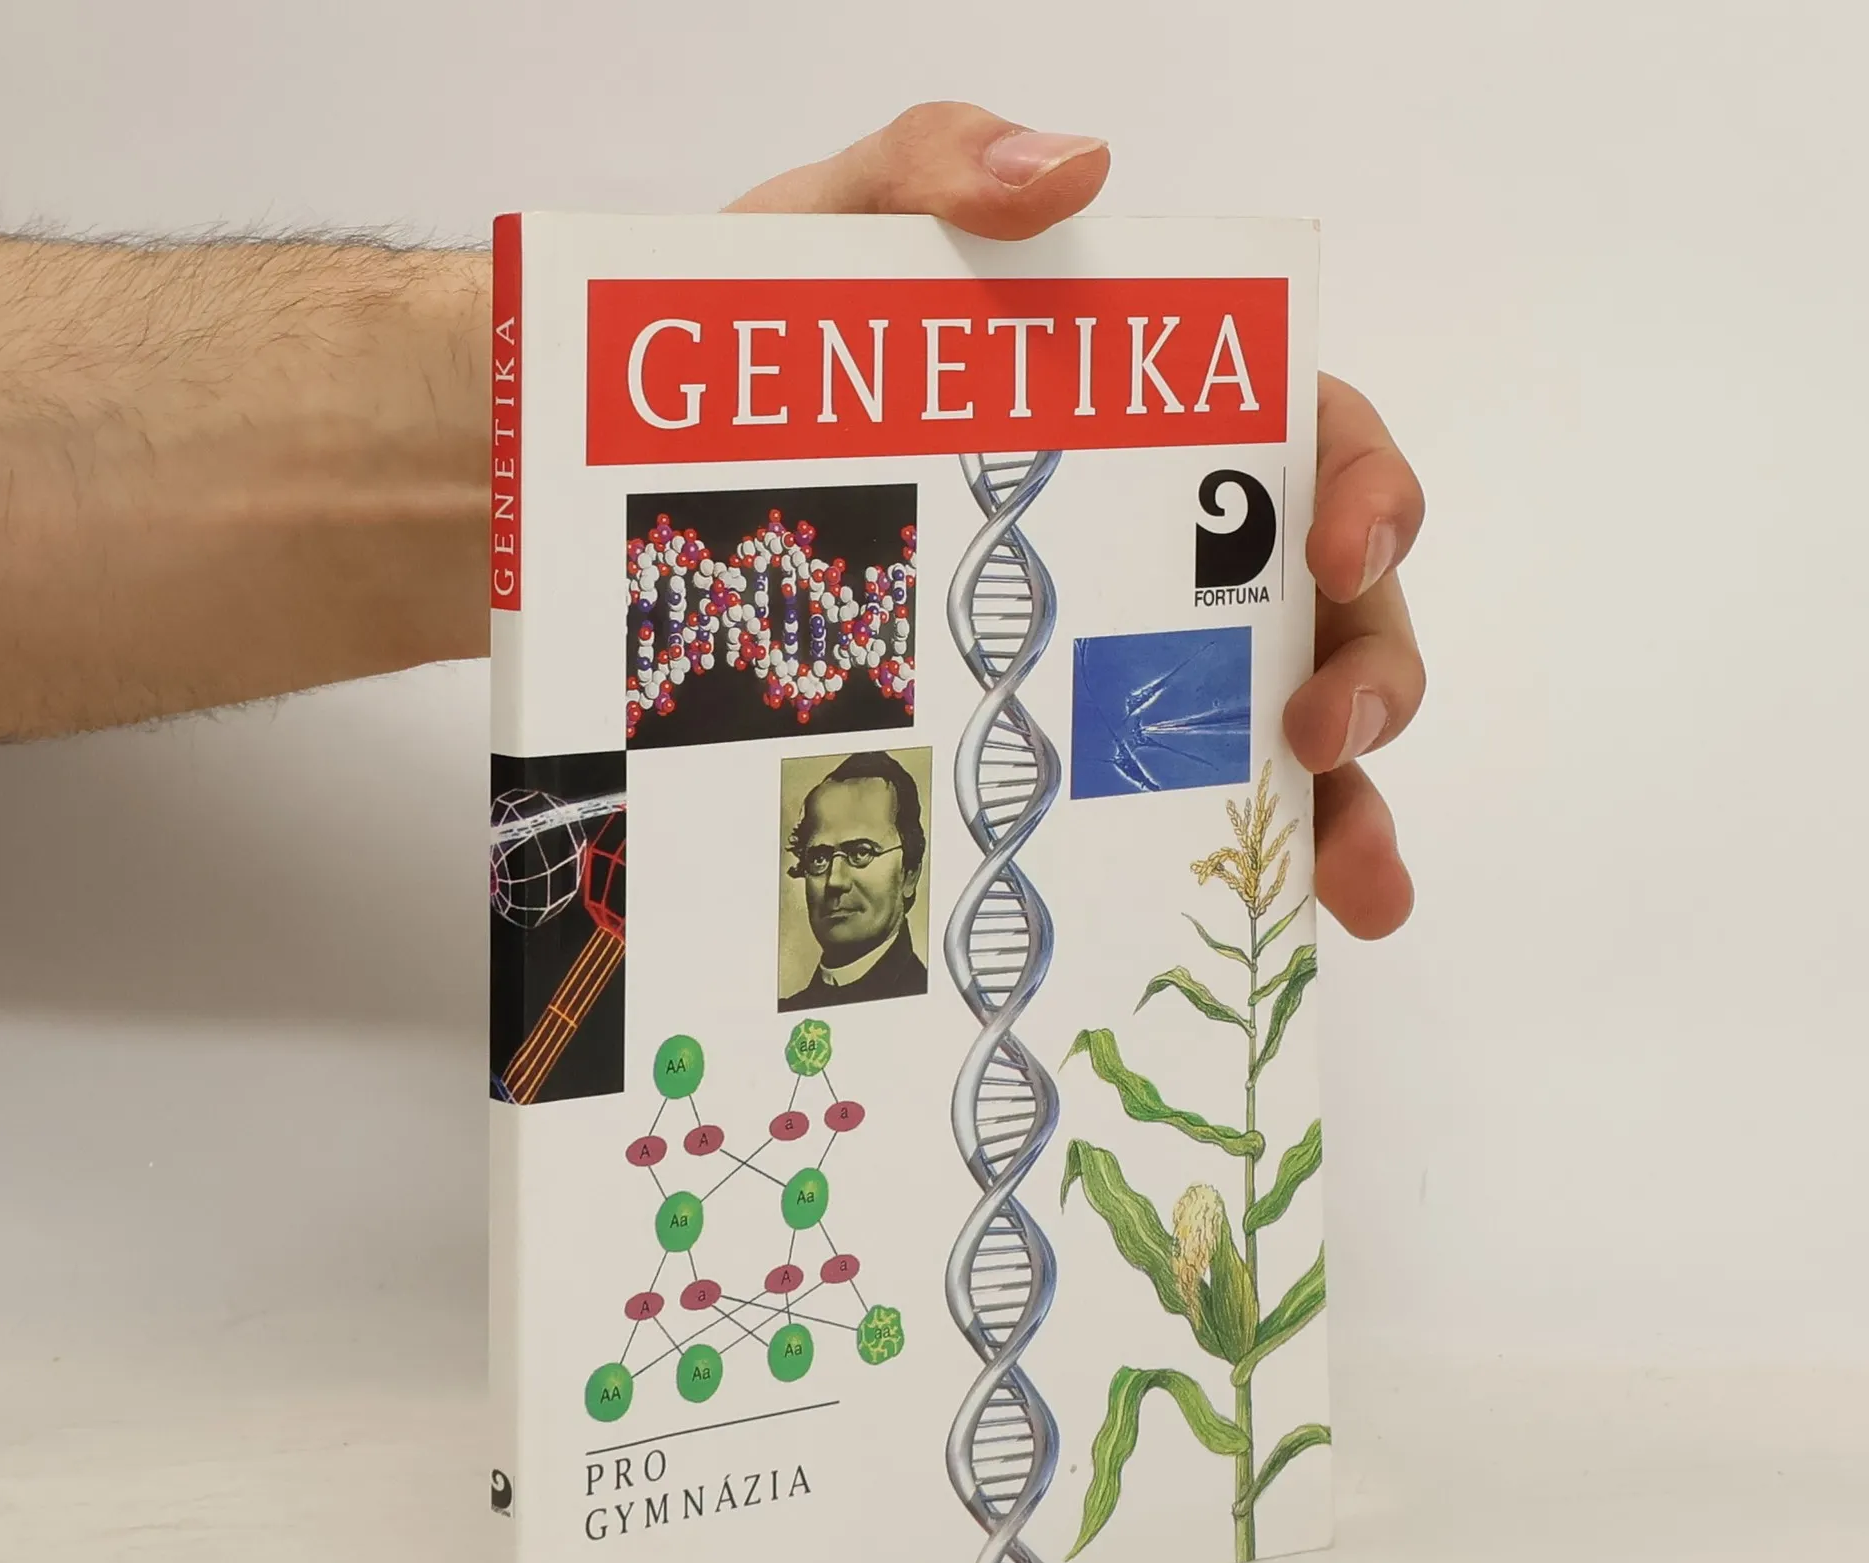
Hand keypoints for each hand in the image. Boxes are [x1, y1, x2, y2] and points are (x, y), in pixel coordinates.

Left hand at [730, 102, 1425, 939]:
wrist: (656, 492)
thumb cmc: (762, 362)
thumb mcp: (832, 239)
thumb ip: (939, 166)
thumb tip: (1081, 168)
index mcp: (1152, 422)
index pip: (1311, 439)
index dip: (1365, 487)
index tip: (1340, 547)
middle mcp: (1166, 552)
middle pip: (1336, 607)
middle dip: (1372, 670)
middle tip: (1320, 730)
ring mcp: (1127, 665)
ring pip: (1289, 735)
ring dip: (1348, 809)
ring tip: (1353, 885)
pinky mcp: (1069, 761)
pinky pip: (1187, 819)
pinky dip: (1251, 871)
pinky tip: (1287, 930)